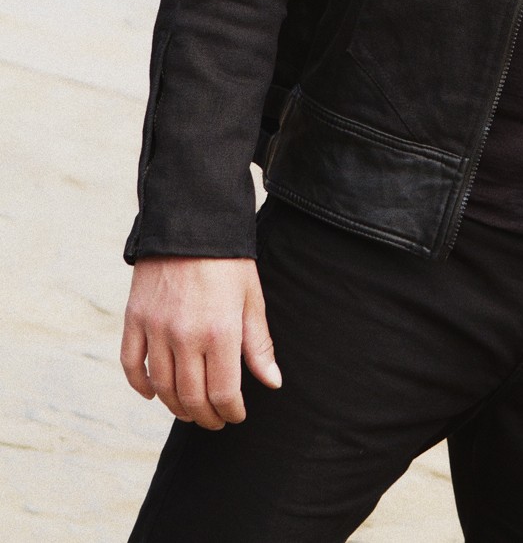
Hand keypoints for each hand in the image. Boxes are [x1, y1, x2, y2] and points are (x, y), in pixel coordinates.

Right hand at [120, 256, 281, 428]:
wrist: (191, 221)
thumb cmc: (228, 260)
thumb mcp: (252, 298)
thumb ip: (259, 344)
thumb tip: (272, 383)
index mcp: (220, 331)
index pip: (223, 392)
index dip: (230, 411)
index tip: (236, 415)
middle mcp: (185, 335)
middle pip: (191, 397)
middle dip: (206, 416)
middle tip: (215, 420)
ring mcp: (156, 328)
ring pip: (162, 387)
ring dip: (176, 406)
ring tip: (190, 410)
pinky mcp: (135, 318)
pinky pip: (131, 364)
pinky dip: (141, 385)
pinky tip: (153, 394)